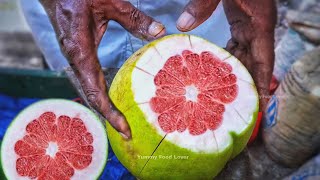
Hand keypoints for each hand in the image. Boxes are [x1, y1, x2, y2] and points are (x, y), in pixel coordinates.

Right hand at [40, 0, 165, 138]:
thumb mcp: (109, 3)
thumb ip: (134, 19)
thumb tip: (159, 33)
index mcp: (79, 49)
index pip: (94, 89)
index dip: (109, 111)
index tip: (123, 127)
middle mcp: (74, 59)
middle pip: (90, 96)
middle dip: (108, 116)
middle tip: (128, 133)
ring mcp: (74, 59)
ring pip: (88, 90)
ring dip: (103, 108)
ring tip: (122, 123)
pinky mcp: (78, 57)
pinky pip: (88, 81)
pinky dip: (99, 95)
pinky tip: (111, 102)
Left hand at [176, 0, 275, 111]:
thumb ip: (203, 3)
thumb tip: (184, 26)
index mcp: (259, 22)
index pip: (264, 59)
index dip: (262, 83)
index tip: (260, 103)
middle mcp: (257, 27)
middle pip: (253, 62)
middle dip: (246, 84)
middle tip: (234, 106)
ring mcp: (250, 24)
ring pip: (245, 54)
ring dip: (236, 73)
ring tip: (223, 93)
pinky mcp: (241, 20)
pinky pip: (238, 44)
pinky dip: (229, 58)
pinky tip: (216, 68)